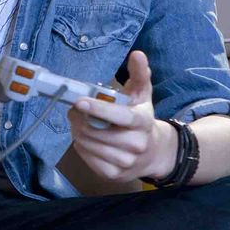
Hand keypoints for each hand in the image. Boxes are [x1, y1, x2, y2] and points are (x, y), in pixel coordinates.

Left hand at [67, 50, 176, 182]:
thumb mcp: (143, 95)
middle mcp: (137, 145)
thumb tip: (137, 54)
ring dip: (77, 131)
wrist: (155, 153)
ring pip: (89, 145)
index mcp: (143, 122)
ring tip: (80, 123)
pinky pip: (87, 158)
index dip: (99, 110)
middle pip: (97, 132)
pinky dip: (81, 146)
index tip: (79, 102)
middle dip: (79, 119)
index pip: (120, 117)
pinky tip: (86, 138)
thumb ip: (139, 74)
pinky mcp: (114, 175)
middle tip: (75, 109)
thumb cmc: (142, 118)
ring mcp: (125, 162)